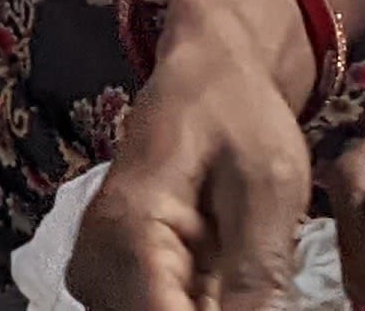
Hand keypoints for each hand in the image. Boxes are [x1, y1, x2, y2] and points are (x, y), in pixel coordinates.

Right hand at [72, 0, 322, 310]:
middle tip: (263, 280)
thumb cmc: (239, 115)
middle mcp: (95, 261)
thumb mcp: (268, 187)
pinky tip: (233, 282)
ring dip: (208, 306)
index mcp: (127, 230)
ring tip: (246, 263)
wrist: (207, 77)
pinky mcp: (115, 283)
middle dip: (218, 310)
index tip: (260, 302)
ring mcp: (100, 276)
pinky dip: (200, 304)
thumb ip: (259, 273)